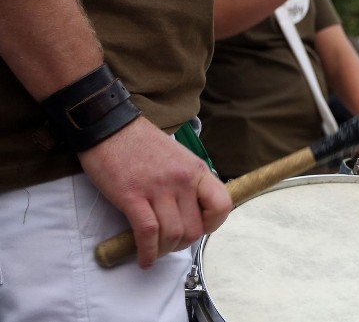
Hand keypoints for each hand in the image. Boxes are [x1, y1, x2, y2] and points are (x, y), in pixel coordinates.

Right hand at [78, 117, 231, 268]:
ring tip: (156, 251)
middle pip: (194, 228)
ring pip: (173, 235)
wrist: (110, 126)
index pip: (222, 204)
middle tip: (170, 243)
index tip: (199, 228)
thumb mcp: (178, 158)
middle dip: (183, 243)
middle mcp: (182, 180)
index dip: (213, 224)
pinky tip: (143, 259)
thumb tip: (193, 210)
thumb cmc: (142, 144)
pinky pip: (147, 234)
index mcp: (196, 169)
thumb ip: (189, 181)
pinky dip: (147, 252)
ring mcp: (158, 189)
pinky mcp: (132, 197)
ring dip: (164, 250)